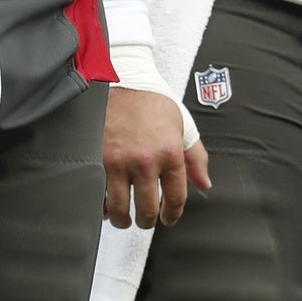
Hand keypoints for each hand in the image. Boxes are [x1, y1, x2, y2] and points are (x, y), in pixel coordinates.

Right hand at [104, 41, 210, 228]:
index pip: (175, 198)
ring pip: (119, 209)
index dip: (172, 214)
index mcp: (170, 153)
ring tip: (124, 218)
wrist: (122, 79)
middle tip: (146, 220)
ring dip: (123, 219)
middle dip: (148, 221)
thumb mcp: (182, 124)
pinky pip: (98, 195)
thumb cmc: (152, 101)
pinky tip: (105, 203)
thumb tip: (204, 184)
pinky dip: (101, 205)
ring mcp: (119, 161)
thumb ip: (195, 157)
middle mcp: (145, 160)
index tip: (168, 218)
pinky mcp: (96, 159)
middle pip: (147, 211)